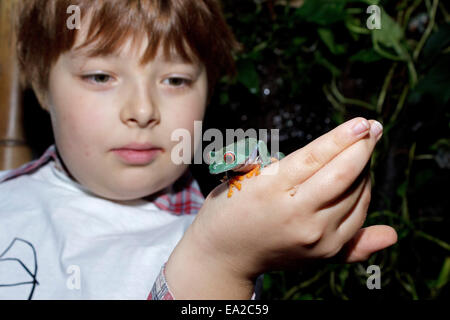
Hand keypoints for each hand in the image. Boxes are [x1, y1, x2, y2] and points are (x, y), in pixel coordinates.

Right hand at [166, 117, 396, 297]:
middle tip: (373, 128)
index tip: (363, 122)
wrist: (224, 255)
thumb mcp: (247, 176)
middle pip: (343, 176)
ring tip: (360, 154)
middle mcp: (297, 216)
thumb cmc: (230, 207)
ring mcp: (314, 238)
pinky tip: (366, 182)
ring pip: (356, 197)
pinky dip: (364, 198)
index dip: (343, 137)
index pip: (316, 157)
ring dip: (364, 171)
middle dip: (362, 149)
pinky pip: (357, 221)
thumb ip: (284, 165)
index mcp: (271, 190)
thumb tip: (331, 159)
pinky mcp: (324, 254)